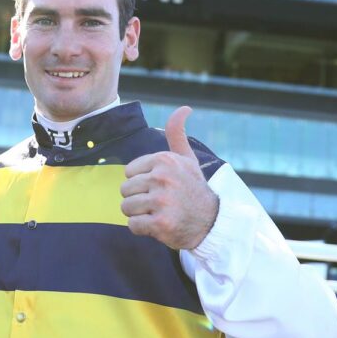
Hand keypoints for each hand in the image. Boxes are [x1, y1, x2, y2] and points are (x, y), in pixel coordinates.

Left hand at [119, 106, 218, 249]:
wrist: (211, 223)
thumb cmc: (194, 189)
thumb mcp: (187, 159)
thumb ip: (177, 134)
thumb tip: (184, 108)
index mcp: (164, 159)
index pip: (128, 172)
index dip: (141, 182)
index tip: (160, 187)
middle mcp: (162, 177)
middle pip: (124, 190)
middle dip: (138, 199)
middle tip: (159, 203)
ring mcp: (161, 201)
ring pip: (126, 207)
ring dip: (139, 214)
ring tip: (158, 213)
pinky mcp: (160, 223)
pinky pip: (132, 225)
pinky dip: (142, 229)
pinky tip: (159, 225)